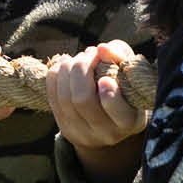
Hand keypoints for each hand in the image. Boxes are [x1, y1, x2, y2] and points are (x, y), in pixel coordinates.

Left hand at [50, 40, 148, 182]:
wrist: (110, 117)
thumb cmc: (124, 85)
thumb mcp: (130, 71)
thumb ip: (121, 56)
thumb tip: (102, 48)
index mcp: (129, 122)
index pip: (120, 113)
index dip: (110, 96)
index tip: (105, 78)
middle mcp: (107, 133)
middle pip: (83, 100)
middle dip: (82, 69)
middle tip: (90, 53)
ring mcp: (82, 133)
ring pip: (65, 98)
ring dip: (68, 69)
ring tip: (79, 57)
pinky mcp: (65, 128)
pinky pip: (52, 97)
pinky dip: (56, 75)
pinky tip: (65, 64)